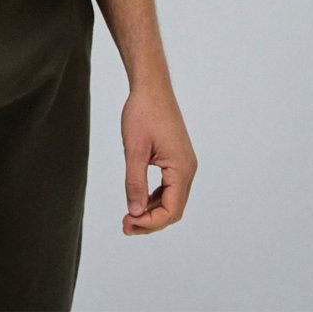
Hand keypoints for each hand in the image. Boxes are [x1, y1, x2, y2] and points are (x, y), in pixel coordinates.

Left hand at [120, 82, 197, 234]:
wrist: (151, 86)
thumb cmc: (143, 112)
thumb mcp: (134, 149)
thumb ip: (134, 182)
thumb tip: (134, 212)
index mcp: (182, 168)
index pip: (171, 210)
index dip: (150, 222)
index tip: (127, 222)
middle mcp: (187, 169)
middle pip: (173, 208)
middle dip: (150, 221)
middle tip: (125, 226)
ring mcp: (183, 164)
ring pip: (171, 199)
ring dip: (151, 210)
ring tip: (128, 217)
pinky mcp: (176, 158)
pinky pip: (168, 186)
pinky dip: (153, 197)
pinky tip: (138, 200)